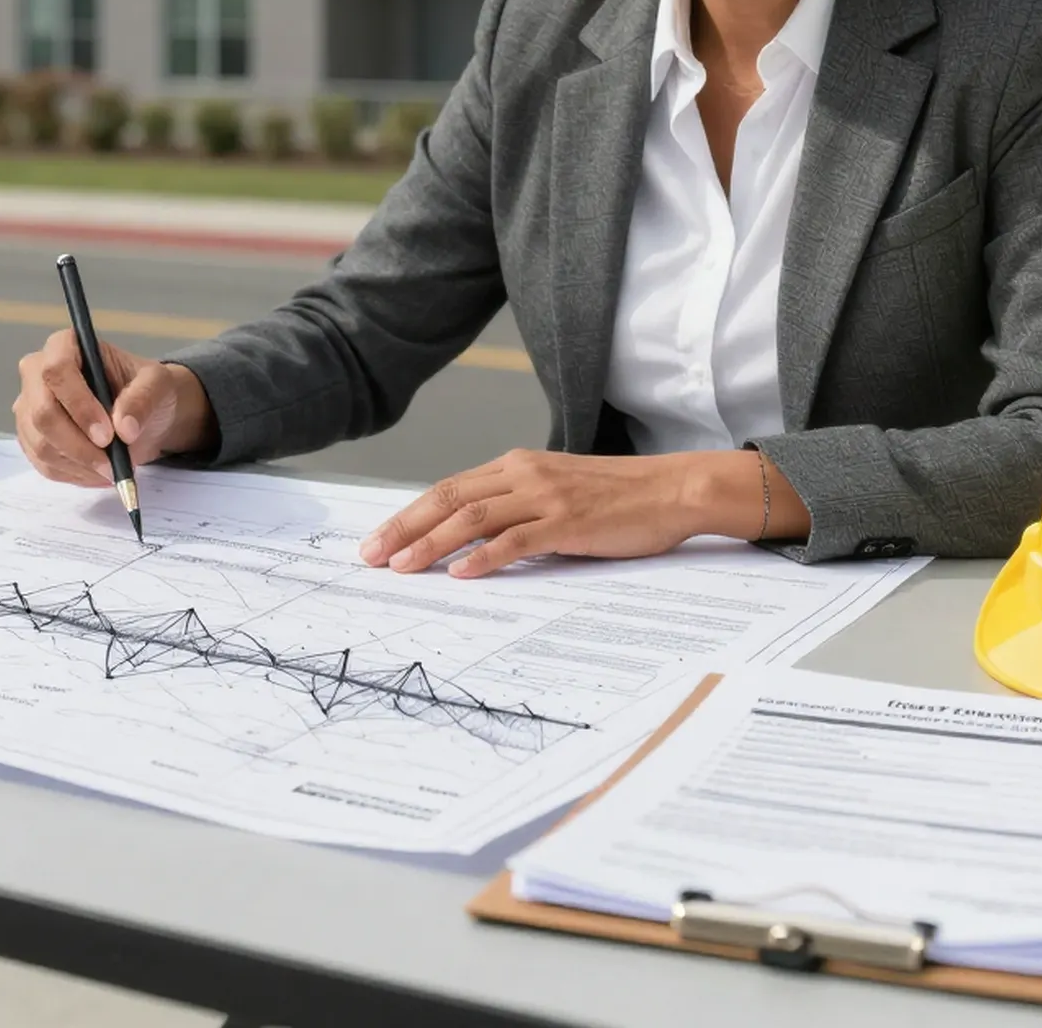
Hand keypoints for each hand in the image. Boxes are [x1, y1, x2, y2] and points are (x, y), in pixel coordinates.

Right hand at [14, 331, 216, 487]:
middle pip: (42, 413)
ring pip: (41, 444)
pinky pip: (43, 464)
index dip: (79, 405)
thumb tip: (124, 428)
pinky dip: (74, 475)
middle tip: (112, 463)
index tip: (107, 434)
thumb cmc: (144, 389)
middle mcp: (37, 373)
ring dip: (79, 465)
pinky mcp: (31, 438)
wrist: (139, 414)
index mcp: (65, 346)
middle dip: (78, 445)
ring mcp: (30, 408)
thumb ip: (143, 399)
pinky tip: (99, 473)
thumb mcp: (157, 384)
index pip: (57, 371)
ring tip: (113, 470)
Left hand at [358, 449, 805, 578]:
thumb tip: (471, 540)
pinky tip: (460, 574)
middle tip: (369, 556)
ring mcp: (545, 496)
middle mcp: (523, 474)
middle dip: (403, 528)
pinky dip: (484, 557)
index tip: (377, 540)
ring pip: (472, 517)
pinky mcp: (568, 522)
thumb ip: (516, 507)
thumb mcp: (556, 492)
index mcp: (516, 466)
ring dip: (430, 543)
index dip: (408, 514)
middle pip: (448, 498)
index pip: (448, 489)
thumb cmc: (616, 497)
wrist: (672, 489)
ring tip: (401, 566)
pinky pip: (516, 540)